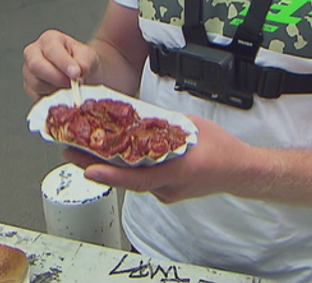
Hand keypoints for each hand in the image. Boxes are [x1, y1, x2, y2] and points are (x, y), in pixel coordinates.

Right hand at [23, 29, 98, 100]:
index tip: (75, 73)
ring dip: (56, 89)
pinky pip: (36, 96)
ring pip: (36, 84)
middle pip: (36, 65)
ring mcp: (28, 70)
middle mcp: (33, 52)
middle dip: (56, 77)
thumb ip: (84, 61)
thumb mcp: (88, 56)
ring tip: (69, 87)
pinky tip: (61, 93)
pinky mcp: (28, 87)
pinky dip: (51, 98)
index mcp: (49, 39)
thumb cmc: (81, 61)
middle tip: (72, 85)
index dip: (63, 63)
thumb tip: (78, 71)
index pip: (51, 50)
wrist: (79, 74)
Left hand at [62, 115, 256, 203]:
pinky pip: (143, 180)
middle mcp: (168, 187)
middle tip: (71, 153)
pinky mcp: (167, 192)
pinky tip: (116, 157)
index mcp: (176, 173)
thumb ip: (165, 125)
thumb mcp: (193, 127)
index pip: (138, 178)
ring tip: (85, 152)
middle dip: (96, 166)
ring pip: (133, 180)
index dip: (112, 175)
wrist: (240, 172)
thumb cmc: (222, 149)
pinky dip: (128, 169)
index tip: (90, 169)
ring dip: (109, 167)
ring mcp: (167, 193)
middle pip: (127, 179)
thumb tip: (141, 118)